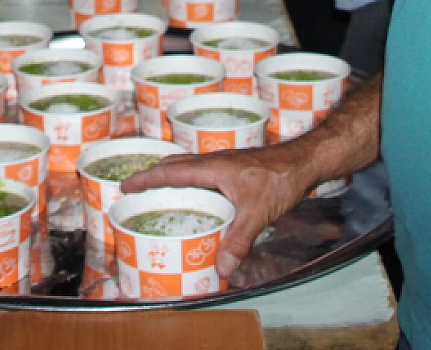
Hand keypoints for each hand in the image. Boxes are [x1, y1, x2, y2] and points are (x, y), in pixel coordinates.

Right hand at [121, 144, 317, 279]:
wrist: (304, 161)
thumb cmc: (281, 178)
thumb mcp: (257, 212)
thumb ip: (238, 240)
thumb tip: (220, 268)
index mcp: (212, 167)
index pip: (170, 172)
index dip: (146, 179)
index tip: (125, 186)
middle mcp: (215, 162)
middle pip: (175, 165)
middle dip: (153, 176)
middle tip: (136, 190)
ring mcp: (225, 165)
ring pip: (189, 168)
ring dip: (172, 178)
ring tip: (161, 195)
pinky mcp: (236, 171)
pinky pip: (204, 174)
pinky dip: (191, 183)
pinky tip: (199, 200)